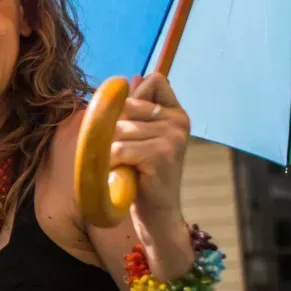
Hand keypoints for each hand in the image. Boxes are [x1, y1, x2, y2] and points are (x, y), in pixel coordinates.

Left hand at [110, 73, 189, 227]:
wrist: (157, 214)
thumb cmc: (143, 174)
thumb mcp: (141, 137)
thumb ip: (138, 108)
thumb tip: (132, 77)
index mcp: (176, 113)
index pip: (153, 81)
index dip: (132, 100)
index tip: (132, 127)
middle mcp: (179, 121)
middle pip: (126, 107)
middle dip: (115, 131)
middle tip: (125, 156)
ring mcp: (173, 137)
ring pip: (118, 130)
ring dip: (111, 151)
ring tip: (125, 166)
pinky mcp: (161, 154)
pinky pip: (118, 149)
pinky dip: (112, 164)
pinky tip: (123, 175)